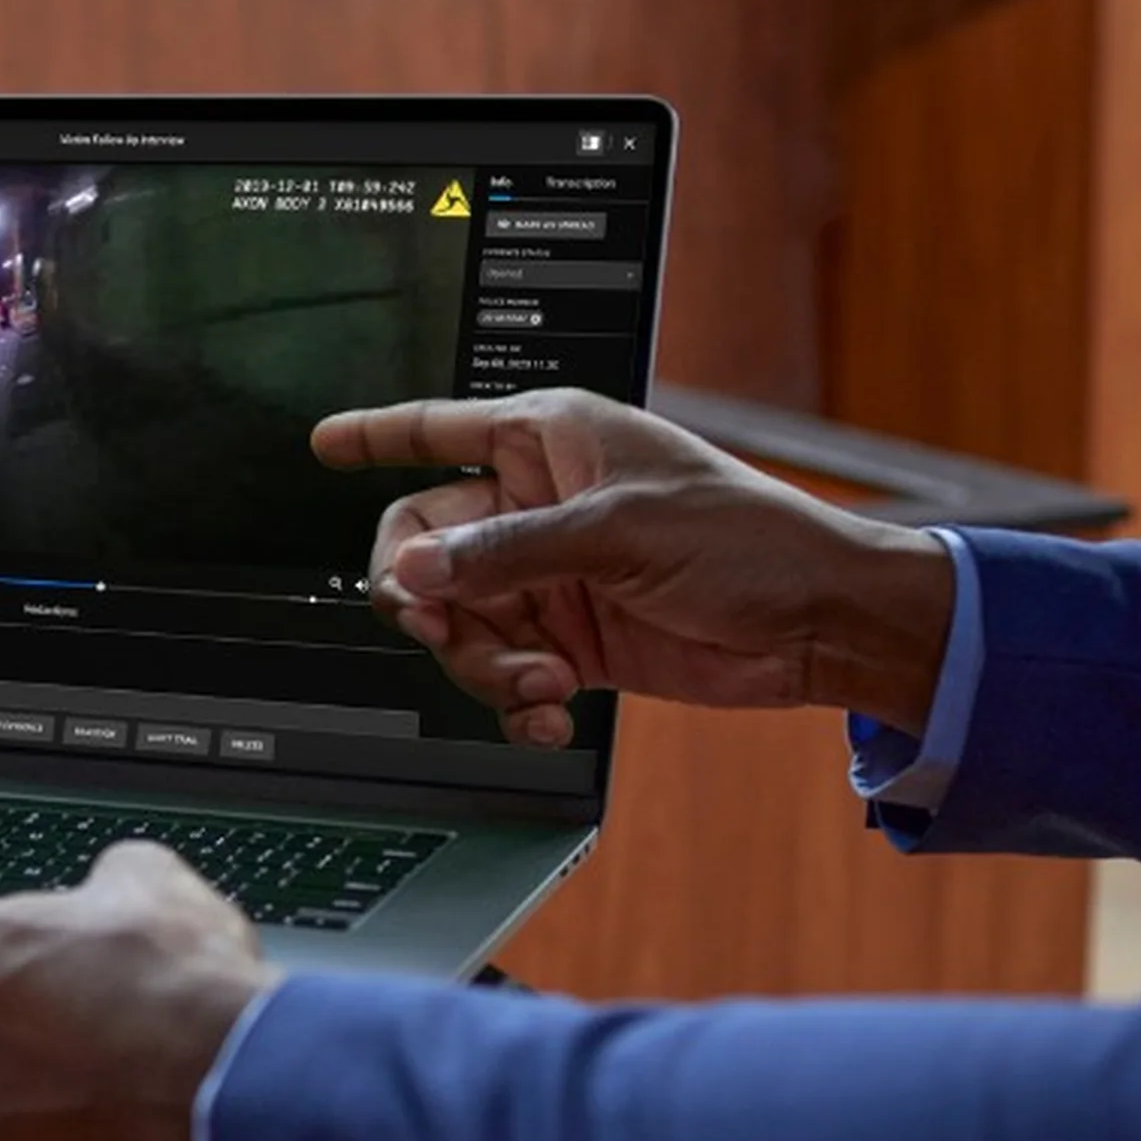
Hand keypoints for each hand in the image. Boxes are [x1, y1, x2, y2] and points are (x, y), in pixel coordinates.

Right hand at [312, 391, 958, 741]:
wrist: (818, 624)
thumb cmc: (747, 540)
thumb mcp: (618, 533)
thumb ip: (505, 554)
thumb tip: (411, 575)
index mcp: (546, 440)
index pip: (435, 429)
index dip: (375, 435)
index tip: (321, 445)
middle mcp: (537, 505)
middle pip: (425, 550)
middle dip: (430, 602)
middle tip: (449, 631)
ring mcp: (550, 577)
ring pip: (458, 623)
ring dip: (484, 663)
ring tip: (540, 685)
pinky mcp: (571, 640)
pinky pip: (503, 672)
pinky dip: (515, 700)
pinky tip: (549, 711)